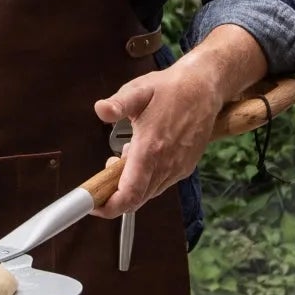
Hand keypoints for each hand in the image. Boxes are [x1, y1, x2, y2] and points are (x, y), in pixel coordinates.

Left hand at [92, 58, 223, 218]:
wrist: (204, 88)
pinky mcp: (184, 168)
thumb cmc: (169, 89)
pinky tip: (138, 160)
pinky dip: (143, 182)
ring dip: (128, 188)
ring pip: (148, 194)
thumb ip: (118, 103)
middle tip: (99, 179)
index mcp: (151, 148)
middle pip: (136, 199)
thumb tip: (101, 109)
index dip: (109, 206)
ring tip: (118, 163)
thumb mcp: (138, 91)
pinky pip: (159, 185)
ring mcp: (178, 168)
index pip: (130, 193)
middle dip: (113, 196)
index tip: (91, 203)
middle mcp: (166, 164)